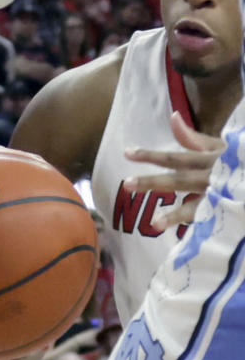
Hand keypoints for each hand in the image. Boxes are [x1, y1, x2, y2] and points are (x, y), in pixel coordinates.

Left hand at [123, 111, 222, 230]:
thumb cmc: (242, 161)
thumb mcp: (223, 146)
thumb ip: (194, 138)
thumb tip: (173, 117)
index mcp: (211, 160)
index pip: (175, 157)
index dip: (150, 155)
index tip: (126, 152)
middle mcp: (214, 177)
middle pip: (179, 180)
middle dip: (153, 182)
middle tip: (127, 185)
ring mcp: (223, 197)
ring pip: (197, 207)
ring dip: (176, 215)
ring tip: (155, 224)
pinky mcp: (230, 214)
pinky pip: (212, 223)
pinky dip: (198, 230)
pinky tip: (183, 242)